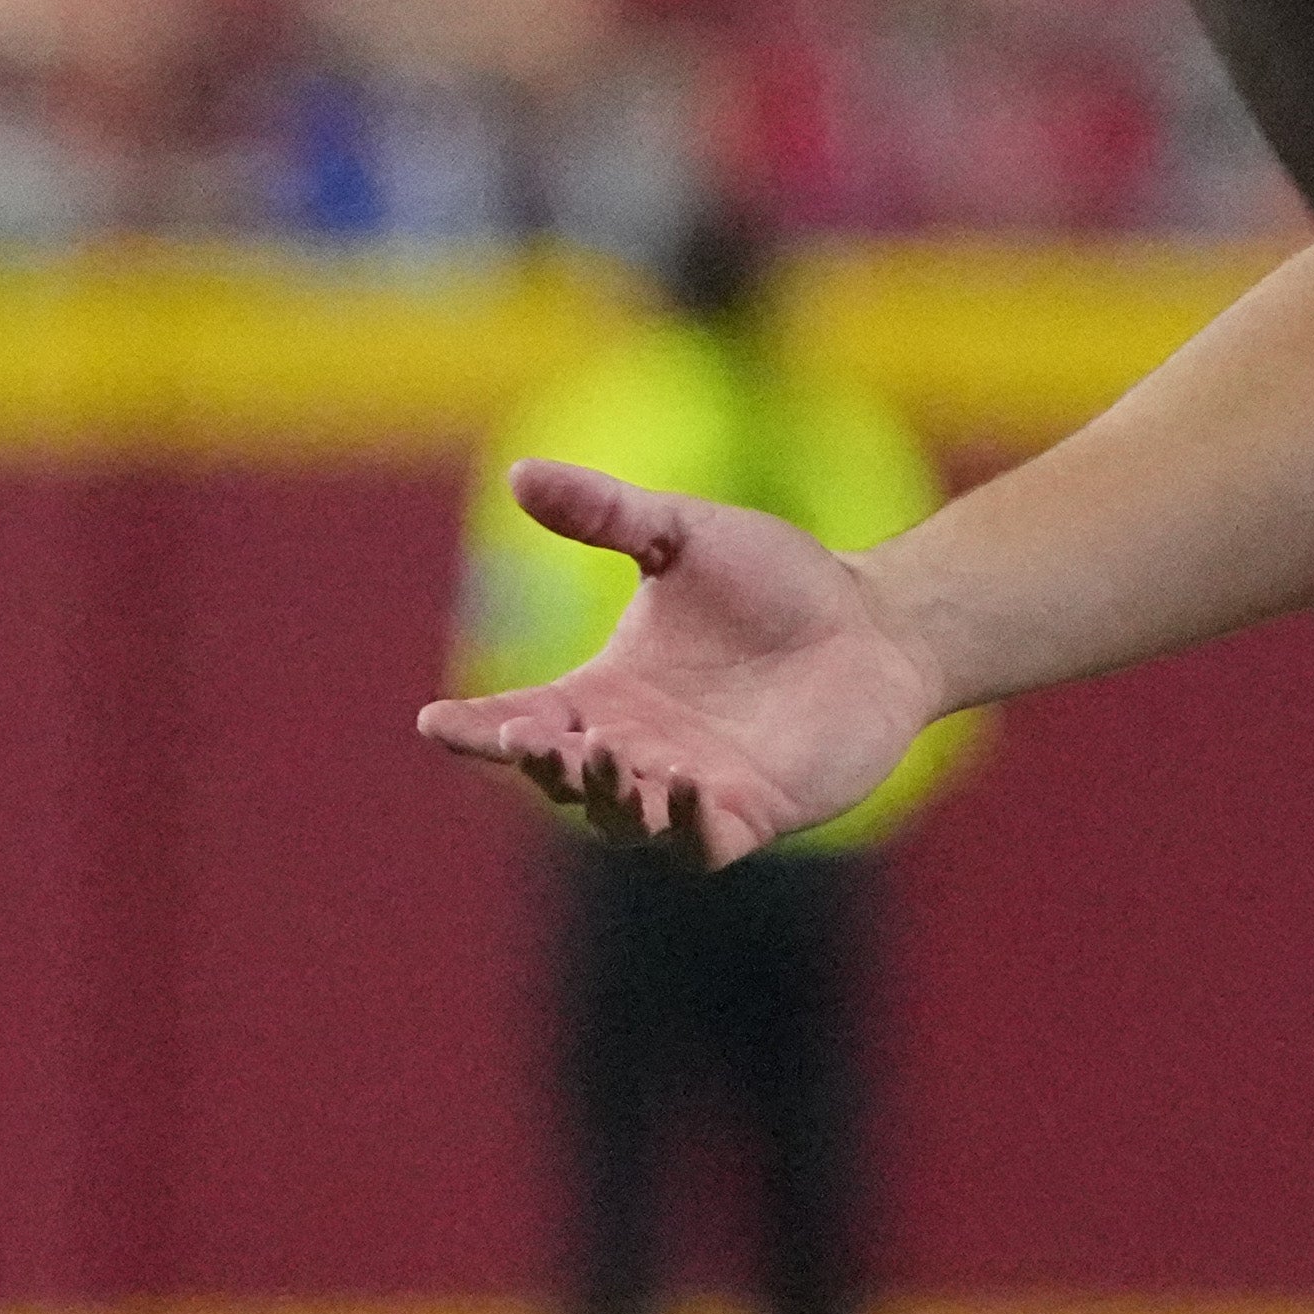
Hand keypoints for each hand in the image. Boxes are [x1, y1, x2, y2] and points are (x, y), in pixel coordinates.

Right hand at [416, 463, 945, 864]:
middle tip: (524, 733)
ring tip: (597, 753)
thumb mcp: (685, 536)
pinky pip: (698, 841)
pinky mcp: (752, 813)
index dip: (473, 728)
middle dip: (537, 761)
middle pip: (560, 776)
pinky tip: (677, 783)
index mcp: (604, 693)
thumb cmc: (778, 580)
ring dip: (602, 793)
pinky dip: (679, 823)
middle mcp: (636, 749)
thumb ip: (607, 514)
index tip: (432, 722)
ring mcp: (690, 788)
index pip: (521, 719)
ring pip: (620, 818)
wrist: (880, 620)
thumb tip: (521, 472)